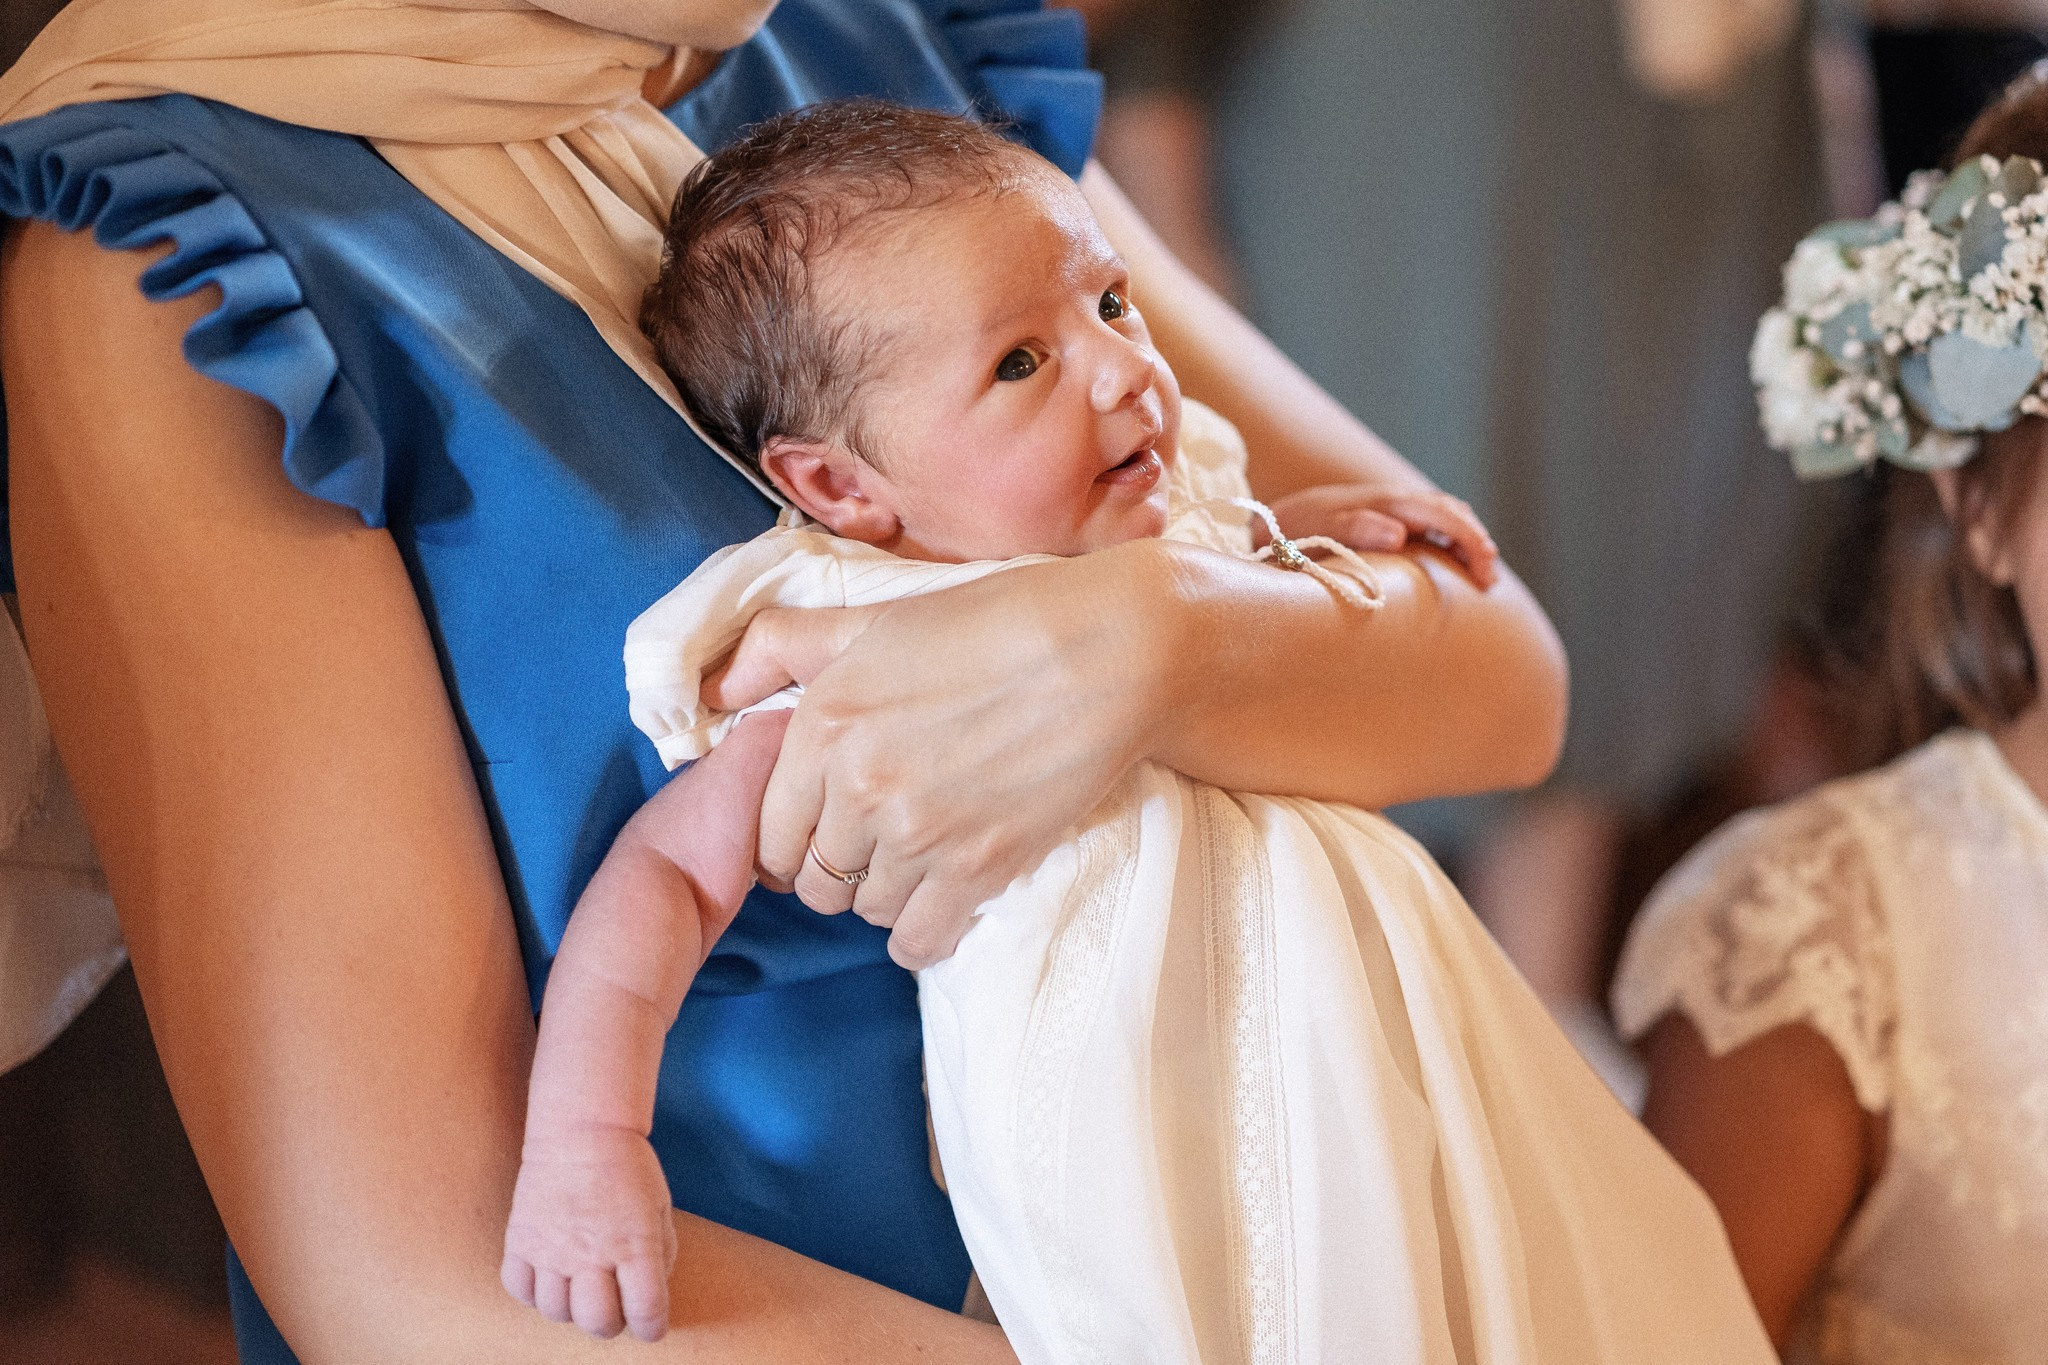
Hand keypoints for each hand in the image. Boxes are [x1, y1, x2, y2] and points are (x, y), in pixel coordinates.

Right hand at [501, 1123, 677, 1341]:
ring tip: (581, 1288)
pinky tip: (550, 1277)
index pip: (645, 1311)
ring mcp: (551, 1249)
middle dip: (612, 1324)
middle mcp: (590, 1253)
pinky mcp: (520, 1240)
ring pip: (556, 1312)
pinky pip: (519, 1289)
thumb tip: (651, 1292)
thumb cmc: (628, 1167)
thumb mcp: (660, 1208)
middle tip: (615, 1308)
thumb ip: (661, 1254)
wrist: (581, 1130)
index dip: (651, 1327)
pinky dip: (535, 1293)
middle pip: (597, 1322)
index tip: (650, 1325)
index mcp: (634, 1244)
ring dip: (572, 1310)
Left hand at [702, 540, 1180, 968]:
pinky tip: (942, 907)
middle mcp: (857, 785)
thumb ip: (780, 648)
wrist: (1109, 651)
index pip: (770, 830)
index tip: (824, 833)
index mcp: (823, 722)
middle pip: (815, 880)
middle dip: (838, 869)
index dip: (792, 840)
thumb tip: (711, 692)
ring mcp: (917, 834)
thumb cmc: (996, 622)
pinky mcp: (978, 868)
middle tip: (878, 846)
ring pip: (867, 911)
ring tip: (922, 862)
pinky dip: (923, 936)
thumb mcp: (874, 618)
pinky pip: (919, 941)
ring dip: (887, 896)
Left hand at [1266, 483, 1497, 587]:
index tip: (1485, 570)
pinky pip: (1430, 526)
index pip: (1444, 515)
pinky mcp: (1388, 521)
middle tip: (1488, 581)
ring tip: (1481, 575)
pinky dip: (1450, 541)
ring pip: (1446, 517)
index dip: (1470, 540)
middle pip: (1452, 513)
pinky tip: (1455, 566)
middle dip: (1477, 543)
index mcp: (1388, 502)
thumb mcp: (1322, 531)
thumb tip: (1399, 534)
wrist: (1277, 522)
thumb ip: (1357, 529)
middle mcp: (1397, 501)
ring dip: (1467, 541)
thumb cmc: (1298, 532)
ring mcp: (1394, 510)